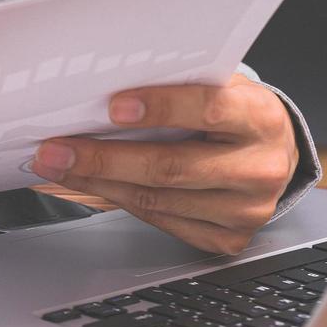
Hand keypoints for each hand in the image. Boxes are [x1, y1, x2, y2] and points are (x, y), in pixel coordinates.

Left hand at [30, 75, 298, 254]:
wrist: (272, 156)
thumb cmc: (234, 116)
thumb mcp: (220, 89)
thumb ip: (179, 88)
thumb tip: (104, 90)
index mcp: (260, 119)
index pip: (210, 108)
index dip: (161, 107)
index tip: (113, 106)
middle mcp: (258, 169)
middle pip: (170, 167)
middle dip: (103, 158)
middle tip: (55, 150)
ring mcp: (243, 210)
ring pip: (156, 199)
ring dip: (97, 183)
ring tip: (58, 166)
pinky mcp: (226, 238)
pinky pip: (159, 220)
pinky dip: (117, 200)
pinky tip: (90, 185)